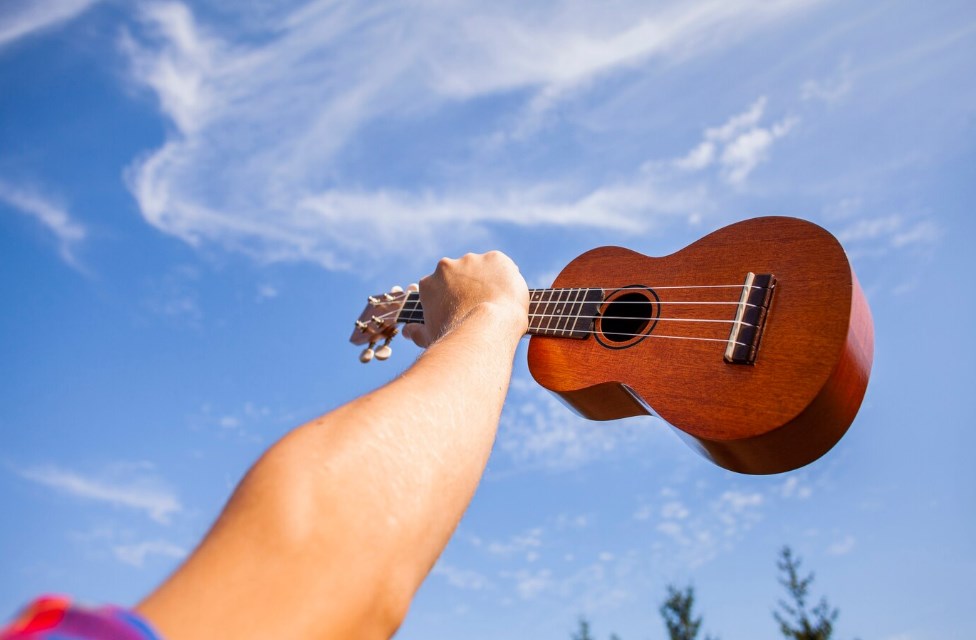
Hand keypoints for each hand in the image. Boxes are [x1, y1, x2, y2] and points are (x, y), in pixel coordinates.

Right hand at [401, 251, 528, 347]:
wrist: (486, 329)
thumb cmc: (456, 337)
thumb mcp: (430, 337)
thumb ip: (417, 332)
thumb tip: (408, 331)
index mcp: (429, 283)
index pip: (440, 286)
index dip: (452, 298)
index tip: (461, 308)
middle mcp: (447, 266)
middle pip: (461, 275)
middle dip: (469, 288)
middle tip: (481, 307)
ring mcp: (471, 260)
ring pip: (482, 269)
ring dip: (488, 281)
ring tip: (496, 303)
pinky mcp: (495, 258)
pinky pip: (502, 265)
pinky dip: (506, 277)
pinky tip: (507, 294)